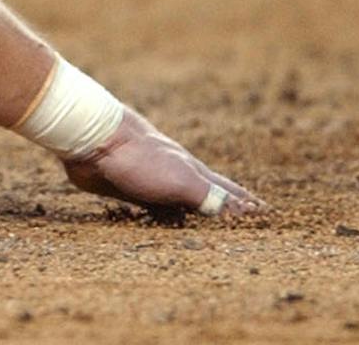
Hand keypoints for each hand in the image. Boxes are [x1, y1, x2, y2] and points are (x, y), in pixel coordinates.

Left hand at [61, 108, 262, 216]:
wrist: (91, 137)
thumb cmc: (140, 158)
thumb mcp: (183, 180)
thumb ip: (212, 197)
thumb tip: (248, 213)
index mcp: (194, 173)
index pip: (229, 192)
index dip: (247, 204)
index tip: (266, 212)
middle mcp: (175, 174)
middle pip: (205, 194)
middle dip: (223, 206)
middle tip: (241, 217)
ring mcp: (150, 179)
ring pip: (177, 200)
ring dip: (190, 211)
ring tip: (202, 221)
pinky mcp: (124, 186)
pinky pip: (149, 205)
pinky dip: (160, 214)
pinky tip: (156, 217)